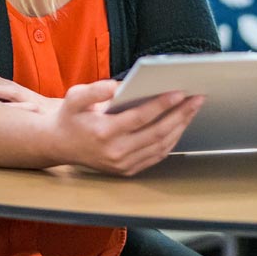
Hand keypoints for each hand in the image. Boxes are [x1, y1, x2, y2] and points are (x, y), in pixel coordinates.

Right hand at [0, 53, 204, 174]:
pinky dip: (172, 141)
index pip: (141, 118)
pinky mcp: (127, 171)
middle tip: (197, 99)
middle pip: (157, 132)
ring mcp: (122, 164)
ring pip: (160, 146)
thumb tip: (121, 85)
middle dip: (180, 114)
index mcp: (103, 132)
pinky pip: (156, 156)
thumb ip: (97, 88)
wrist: (59, 144)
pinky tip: (181, 125)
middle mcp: (115, 152)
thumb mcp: (75, 96)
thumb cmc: (71, 116)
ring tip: (193, 109)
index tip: (180, 92)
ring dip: (180, 127)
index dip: (162, 104)